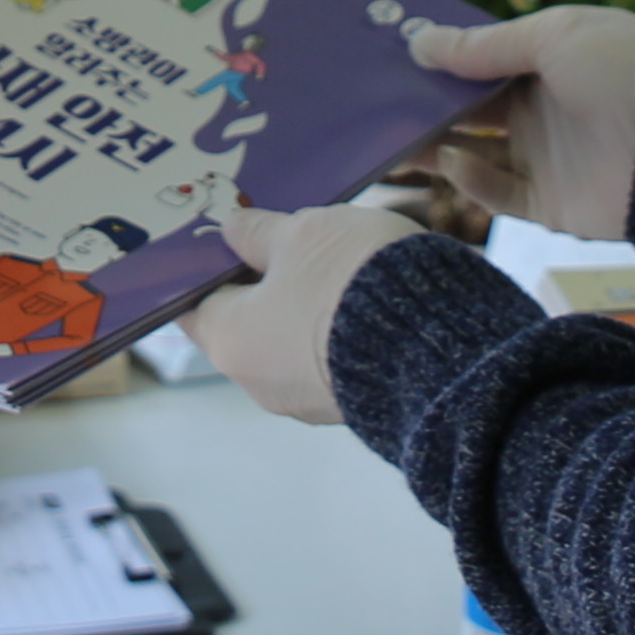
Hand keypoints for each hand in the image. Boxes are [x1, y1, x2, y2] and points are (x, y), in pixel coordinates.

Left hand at [186, 201, 430, 424]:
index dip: (205, 266)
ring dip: (306, 303)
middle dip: (262, 279)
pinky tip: (363, 292)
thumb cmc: (350, 281)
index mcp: (228, 341)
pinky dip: (338, 326)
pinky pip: (330, 357)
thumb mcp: (303, 234)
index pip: (193, 302)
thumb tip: (232, 230)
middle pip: (244, 323)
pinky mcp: (352, 404)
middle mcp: (258, 383)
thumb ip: (259, 232)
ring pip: (291, 340)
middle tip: (284, 235)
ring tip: (335, 257)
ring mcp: (307, 401)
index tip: (224, 236)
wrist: (441, 345)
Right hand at [403, 6, 634, 240]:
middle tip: (371, 104)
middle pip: (470, 109)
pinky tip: (450, 162)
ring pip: (474, 153)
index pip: (482, 61)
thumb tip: (420, 43)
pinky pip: (498, 194)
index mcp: (550, 61)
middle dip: (425, 106)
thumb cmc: (626, 71)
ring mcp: (547, 158)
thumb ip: (486, 46)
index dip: (439, 60)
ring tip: (389, 138)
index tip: (389, 58)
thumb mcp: (555, 37)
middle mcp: (545, 109)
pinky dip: (470, 181)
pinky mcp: (551, 205)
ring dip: (433, 145)